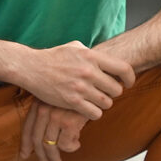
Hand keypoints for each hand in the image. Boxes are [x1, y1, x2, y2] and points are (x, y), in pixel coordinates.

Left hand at [19, 99, 88, 160]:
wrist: (94, 84)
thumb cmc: (77, 93)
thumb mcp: (57, 99)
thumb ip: (48, 113)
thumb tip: (42, 137)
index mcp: (38, 104)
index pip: (27, 127)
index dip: (25, 144)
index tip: (24, 154)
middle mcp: (44, 110)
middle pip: (37, 139)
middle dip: (40, 156)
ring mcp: (55, 117)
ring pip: (49, 146)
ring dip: (54, 159)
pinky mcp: (69, 123)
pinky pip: (65, 145)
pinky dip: (71, 148)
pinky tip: (77, 143)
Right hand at [20, 41, 134, 119]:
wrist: (31, 67)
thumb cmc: (53, 56)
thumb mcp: (74, 46)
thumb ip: (93, 53)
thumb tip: (108, 60)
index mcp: (91, 56)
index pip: (123, 68)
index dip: (130, 78)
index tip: (128, 83)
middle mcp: (88, 71)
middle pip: (116, 89)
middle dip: (112, 92)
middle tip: (104, 92)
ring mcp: (80, 87)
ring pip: (107, 103)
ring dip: (103, 103)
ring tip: (94, 100)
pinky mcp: (72, 101)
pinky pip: (95, 113)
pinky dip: (93, 113)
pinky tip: (86, 108)